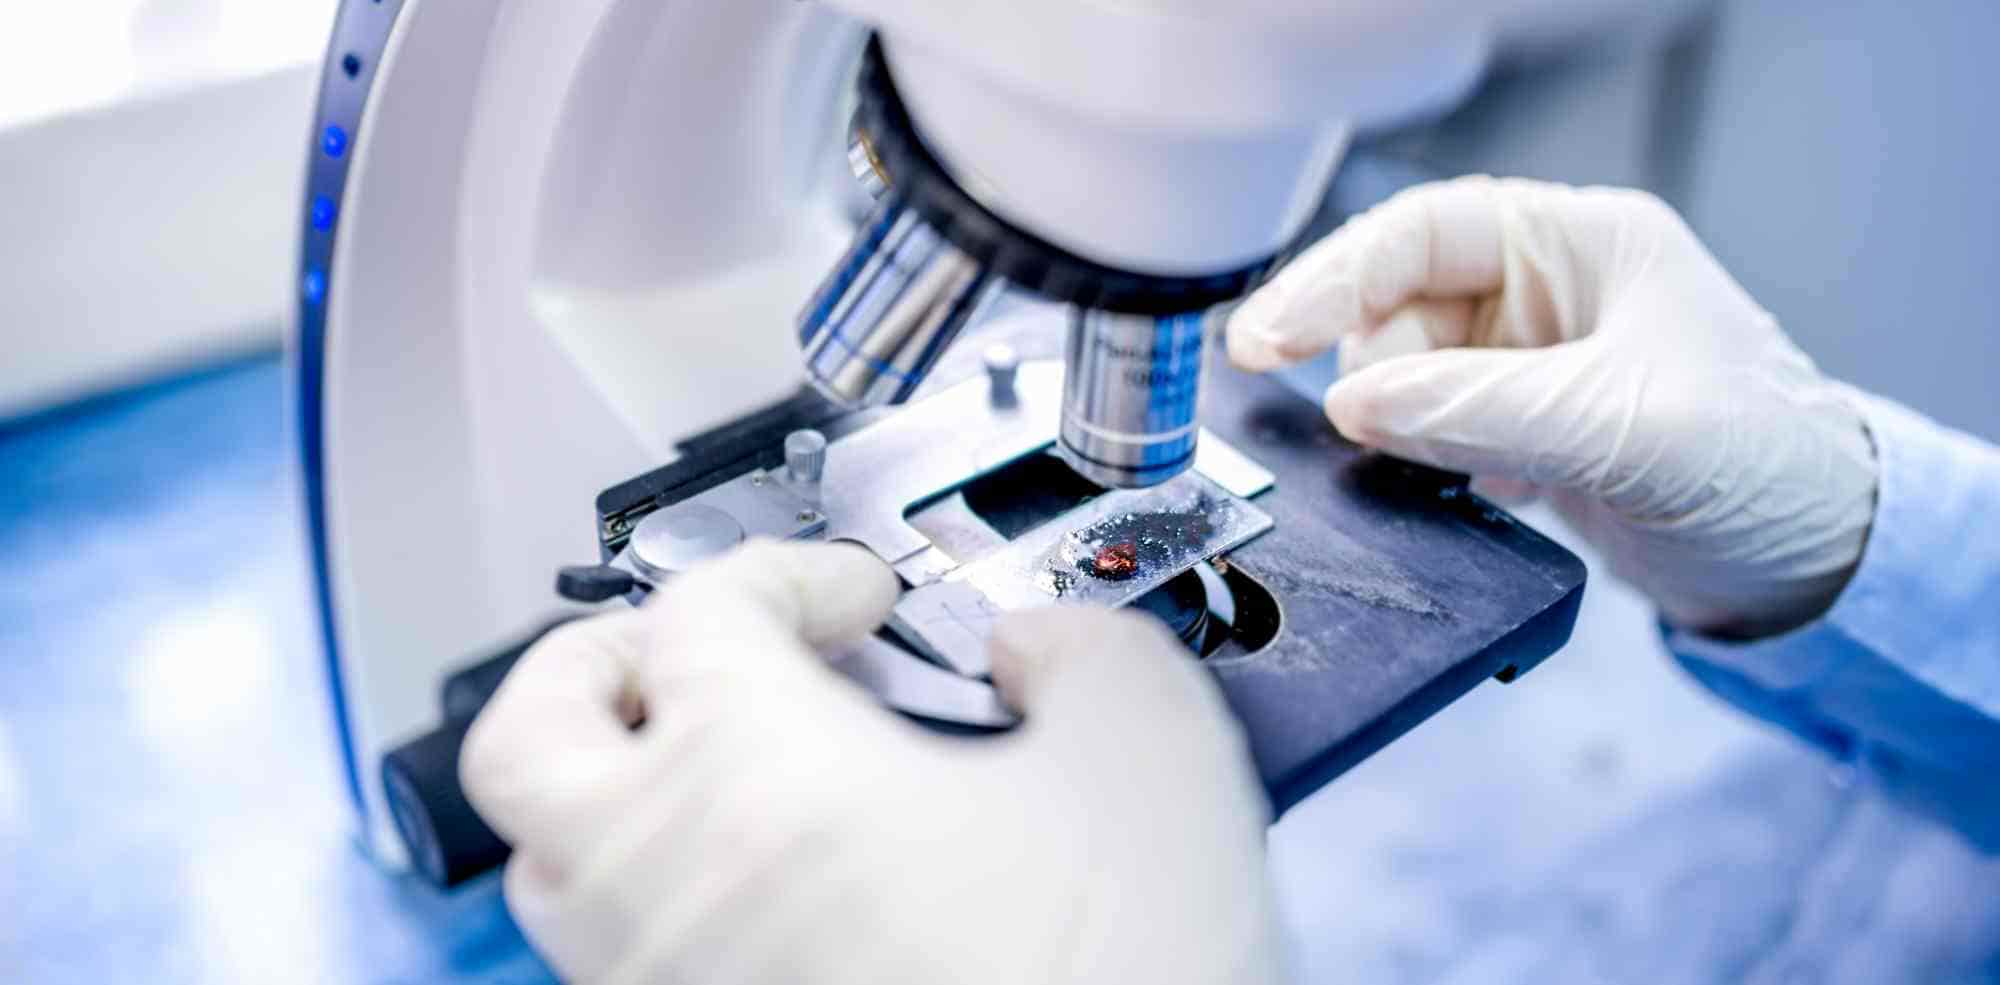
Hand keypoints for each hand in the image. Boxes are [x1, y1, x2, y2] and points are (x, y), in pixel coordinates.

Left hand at [460, 541, 1281, 984]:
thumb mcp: (1150, 760)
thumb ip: (1086, 651)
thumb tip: (1038, 649)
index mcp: (757, 773)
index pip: (697, 608)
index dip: (785, 570)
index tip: (849, 597)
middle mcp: (667, 882)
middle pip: (525, 734)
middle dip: (599, 663)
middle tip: (685, 650)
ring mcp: (660, 984)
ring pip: (550, 864)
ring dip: (618, 789)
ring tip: (721, 770)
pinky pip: (617, 960)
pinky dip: (660, 896)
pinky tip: (772, 892)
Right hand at [1229, 176, 1875, 637]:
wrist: (1813, 565)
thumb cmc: (1764, 466)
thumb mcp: (1621, 427)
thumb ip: (1478, 409)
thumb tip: (1353, 403)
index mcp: (1580, 243)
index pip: (1419, 234)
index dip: (1332, 279)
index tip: (1265, 338)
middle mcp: (1547, 289)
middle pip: (1395, 306)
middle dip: (1368, 370)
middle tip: (1364, 434)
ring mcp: (1529, 360)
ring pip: (1400, 374)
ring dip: (1396, 425)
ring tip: (1452, 472)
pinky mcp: (1519, 427)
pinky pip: (1426, 429)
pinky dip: (1418, 460)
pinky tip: (1463, 489)